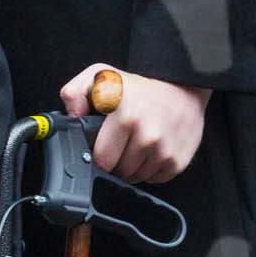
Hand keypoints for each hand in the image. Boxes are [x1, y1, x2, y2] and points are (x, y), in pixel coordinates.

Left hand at [59, 65, 211, 183]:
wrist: (183, 86)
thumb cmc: (139, 86)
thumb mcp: (101, 77)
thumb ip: (75, 92)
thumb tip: (72, 115)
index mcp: (125, 117)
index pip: (101, 160)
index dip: (99, 155)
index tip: (102, 145)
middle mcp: (147, 136)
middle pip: (119, 172)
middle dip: (116, 161)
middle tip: (121, 143)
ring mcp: (164, 151)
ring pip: (136, 178)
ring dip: (133, 167)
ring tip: (136, 144)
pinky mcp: (178, 161)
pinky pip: (154, 179)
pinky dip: (150, 169)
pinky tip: (151, 150)